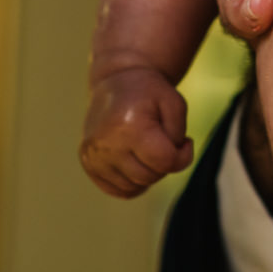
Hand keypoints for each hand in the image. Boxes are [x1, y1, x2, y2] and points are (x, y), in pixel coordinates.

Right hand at [80, 67, 193, 198]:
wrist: (116, 80)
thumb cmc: (149, 91)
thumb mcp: (175, 102)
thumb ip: (179, 135)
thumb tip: (171, 163)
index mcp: (129, 126)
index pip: (165, 162)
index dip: (182, 155)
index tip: (185, 141)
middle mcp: (105, 144)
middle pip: (150, 176)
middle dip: (163, 162)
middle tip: (163, 140)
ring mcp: (93, 155)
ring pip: (135, 186)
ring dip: (148, 172)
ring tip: (147, 147)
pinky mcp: (88, 163)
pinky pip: (120, 190)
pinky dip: (133, 182)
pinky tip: (136, 160)